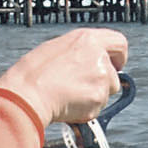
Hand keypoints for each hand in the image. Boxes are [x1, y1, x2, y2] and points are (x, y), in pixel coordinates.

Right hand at [0, 28, 128, 125]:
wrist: (28, 95)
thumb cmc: (33, 73)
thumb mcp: (57, 49)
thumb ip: (79, 52)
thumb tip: (86, 61)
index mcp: (87, 39)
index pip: (119, 43)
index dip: (119, 56)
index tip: (116, 64)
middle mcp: (98, 56)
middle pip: (114, 73)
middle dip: (105, 82)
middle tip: (88, 87)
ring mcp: (101, 77)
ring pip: (107, 92)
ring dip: (94, 96)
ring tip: (69, 95)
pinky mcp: (98, 98)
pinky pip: (98, 107)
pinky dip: (86, 109)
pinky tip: (69, 104)